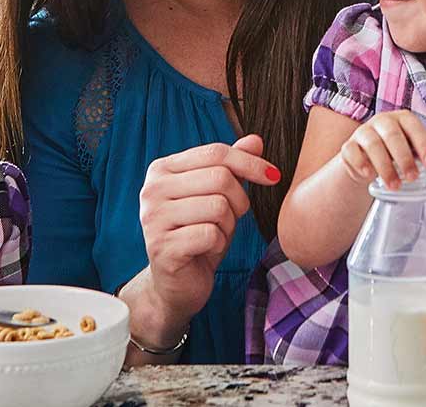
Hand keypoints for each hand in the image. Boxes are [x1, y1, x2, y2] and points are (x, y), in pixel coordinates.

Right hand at [137, 134, 278, 319]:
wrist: (176, 284)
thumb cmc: (198, 234)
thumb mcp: (218, 196)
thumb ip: (232, 167)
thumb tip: (256, 140)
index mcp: (162, 170)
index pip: (215, 152)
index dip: (250, 162)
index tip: (273, 176)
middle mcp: (152, 190)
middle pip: (220, 178)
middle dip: (239, 200)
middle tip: (232, 218)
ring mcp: (153, 219)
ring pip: (219, 206)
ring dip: (229, 225)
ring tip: (215, 234)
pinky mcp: (162, 247)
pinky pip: (211, 235)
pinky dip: (220, 244)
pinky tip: (207, 250)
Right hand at [337, 112, 425, 189]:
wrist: (369, 161)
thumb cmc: (398, 151)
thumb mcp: (417, 149)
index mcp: (402, 119)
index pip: (414, 127)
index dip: (423, 144)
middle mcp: (382, 122)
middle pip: (392, 135)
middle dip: (404, 158)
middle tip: (412, 178)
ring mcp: (363, 133)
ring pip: (372, 144)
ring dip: (384, 166)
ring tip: (394, 186)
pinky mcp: (349, 146)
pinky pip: (351, 151)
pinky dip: (360, 163)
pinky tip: (369, 175)